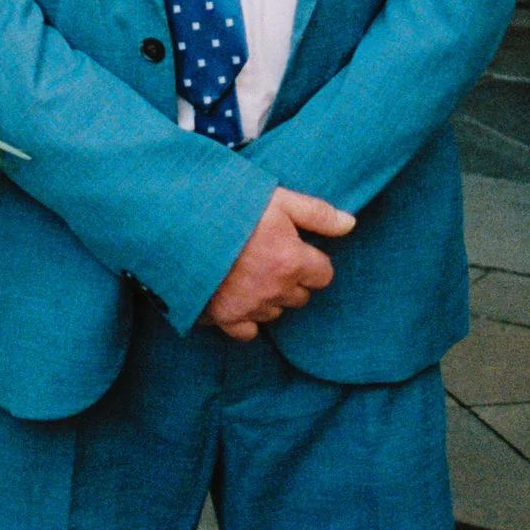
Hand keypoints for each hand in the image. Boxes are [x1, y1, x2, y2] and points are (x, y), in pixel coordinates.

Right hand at [202, 187, 355, 341]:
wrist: (178, 222)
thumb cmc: (229, 205)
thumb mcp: (277, 199)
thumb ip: (317, 213)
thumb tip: (351, 224)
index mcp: (292, 260)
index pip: (323, 274)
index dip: (310, 260)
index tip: (293, 247)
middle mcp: (276, 289)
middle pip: (300, 296)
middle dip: (291, 279)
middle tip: (268, 256)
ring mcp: (250, 306)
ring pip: (275, 311)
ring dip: (269, 296)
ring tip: (248, 272)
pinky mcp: (224, 317)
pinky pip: (248, 331)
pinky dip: (246, 318)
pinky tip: (236, 297)